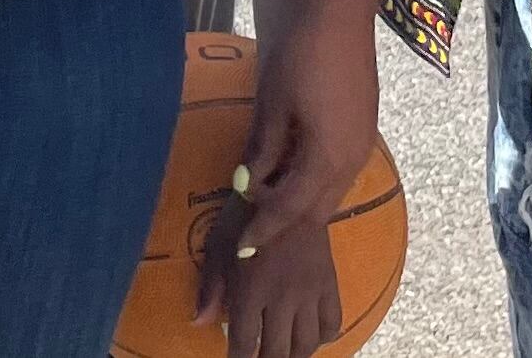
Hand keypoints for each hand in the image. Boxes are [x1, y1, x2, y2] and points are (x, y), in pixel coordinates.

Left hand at [202, 12, 377, 319]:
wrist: (338, 8)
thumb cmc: (301, 54)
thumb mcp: (273, 104)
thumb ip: (263, 150)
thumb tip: (248, 185)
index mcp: (329, 159)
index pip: (292, 210)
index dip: (265, 228)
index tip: (242, 246)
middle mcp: (353, 158)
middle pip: (317, 207)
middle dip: (286, 224)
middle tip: (254, 233)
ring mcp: (363, 141)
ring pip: (331, 189)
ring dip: (302, 202)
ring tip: (270, 207)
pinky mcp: (363, 123)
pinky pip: (339, 169)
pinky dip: (314, 179)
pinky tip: (293, 171)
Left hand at [207, 194, 340, 357]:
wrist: (289, 190)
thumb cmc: (245, 216)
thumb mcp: (218, 245)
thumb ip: (209, 286)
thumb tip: (199, 322)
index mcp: (251, 289)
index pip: (244, 341)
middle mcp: (282, 298)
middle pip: (277, 350)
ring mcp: (309, 293)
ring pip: (306, 344)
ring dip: (294, 355)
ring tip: (283, 353)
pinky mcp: (329, 284)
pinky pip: (332, 323)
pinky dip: (323, 338)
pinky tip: (311, 336)